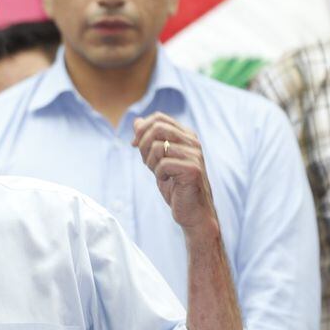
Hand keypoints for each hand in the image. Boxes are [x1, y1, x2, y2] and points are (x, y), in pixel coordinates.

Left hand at [132, 112, 217, 237]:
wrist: (193, 211)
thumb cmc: (176, 186)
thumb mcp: (158, 160)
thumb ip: (149, 141)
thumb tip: (136, 121)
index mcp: (186, 135)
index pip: (159, 118)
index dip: (141, 129)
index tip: (135, 145)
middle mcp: (192, 141)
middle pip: (157, 128)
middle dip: (143, 145)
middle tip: (146, 162)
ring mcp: (194, 154)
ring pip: (157, 147)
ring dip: (150, 163)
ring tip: (160, 174)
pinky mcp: (193, 169)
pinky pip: (163, 164)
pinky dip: (159, 174)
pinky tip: (168, 181)